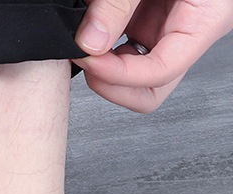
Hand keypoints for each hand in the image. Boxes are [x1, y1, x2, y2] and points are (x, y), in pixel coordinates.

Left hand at [74, 0, 232, 111]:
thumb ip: (120, 2)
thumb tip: (91, 41)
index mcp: (204, 18)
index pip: (160, 72)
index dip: (120, 76)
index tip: (89, 58)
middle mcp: (186, 28)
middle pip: (150, 89)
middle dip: (113, 83)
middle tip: (86, 59)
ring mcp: (165, 25)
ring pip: (134, 72)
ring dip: (105, 65)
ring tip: (85, 38)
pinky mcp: (146, 16)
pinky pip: (122, 45)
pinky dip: (102, 42)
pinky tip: (90, 26)